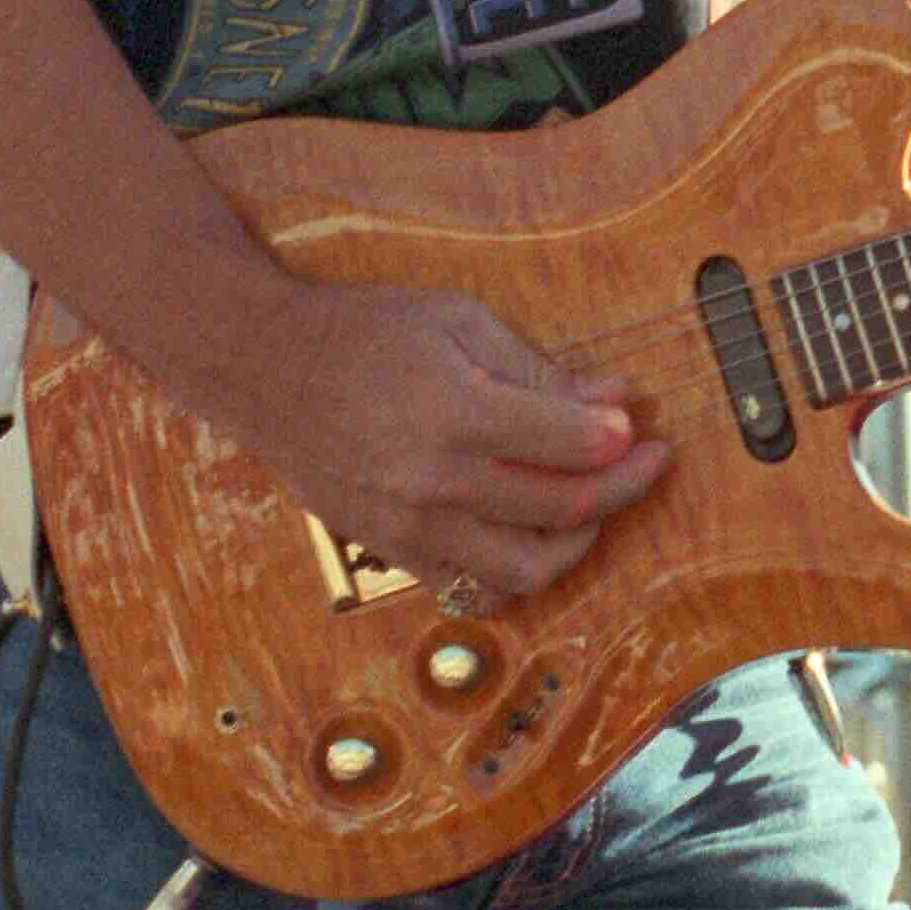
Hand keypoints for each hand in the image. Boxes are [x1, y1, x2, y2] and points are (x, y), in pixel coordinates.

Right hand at [233, 281, 673, 605]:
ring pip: (528, 567)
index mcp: (458, 414)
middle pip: (564, 508)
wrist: (266, 369)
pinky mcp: (393, 551)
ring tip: (592, 503)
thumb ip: (537, 369)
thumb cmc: (363, 332)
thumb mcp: (458, 320)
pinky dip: (515, 571)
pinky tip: (533, 534)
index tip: (640, 426)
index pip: (573, 446)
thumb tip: (612, 399)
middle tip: (645, 460)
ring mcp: (414, 527)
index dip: (622, 440)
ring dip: (578, 540)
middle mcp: (438, 482)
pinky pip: (473, 588)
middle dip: (623, 485)